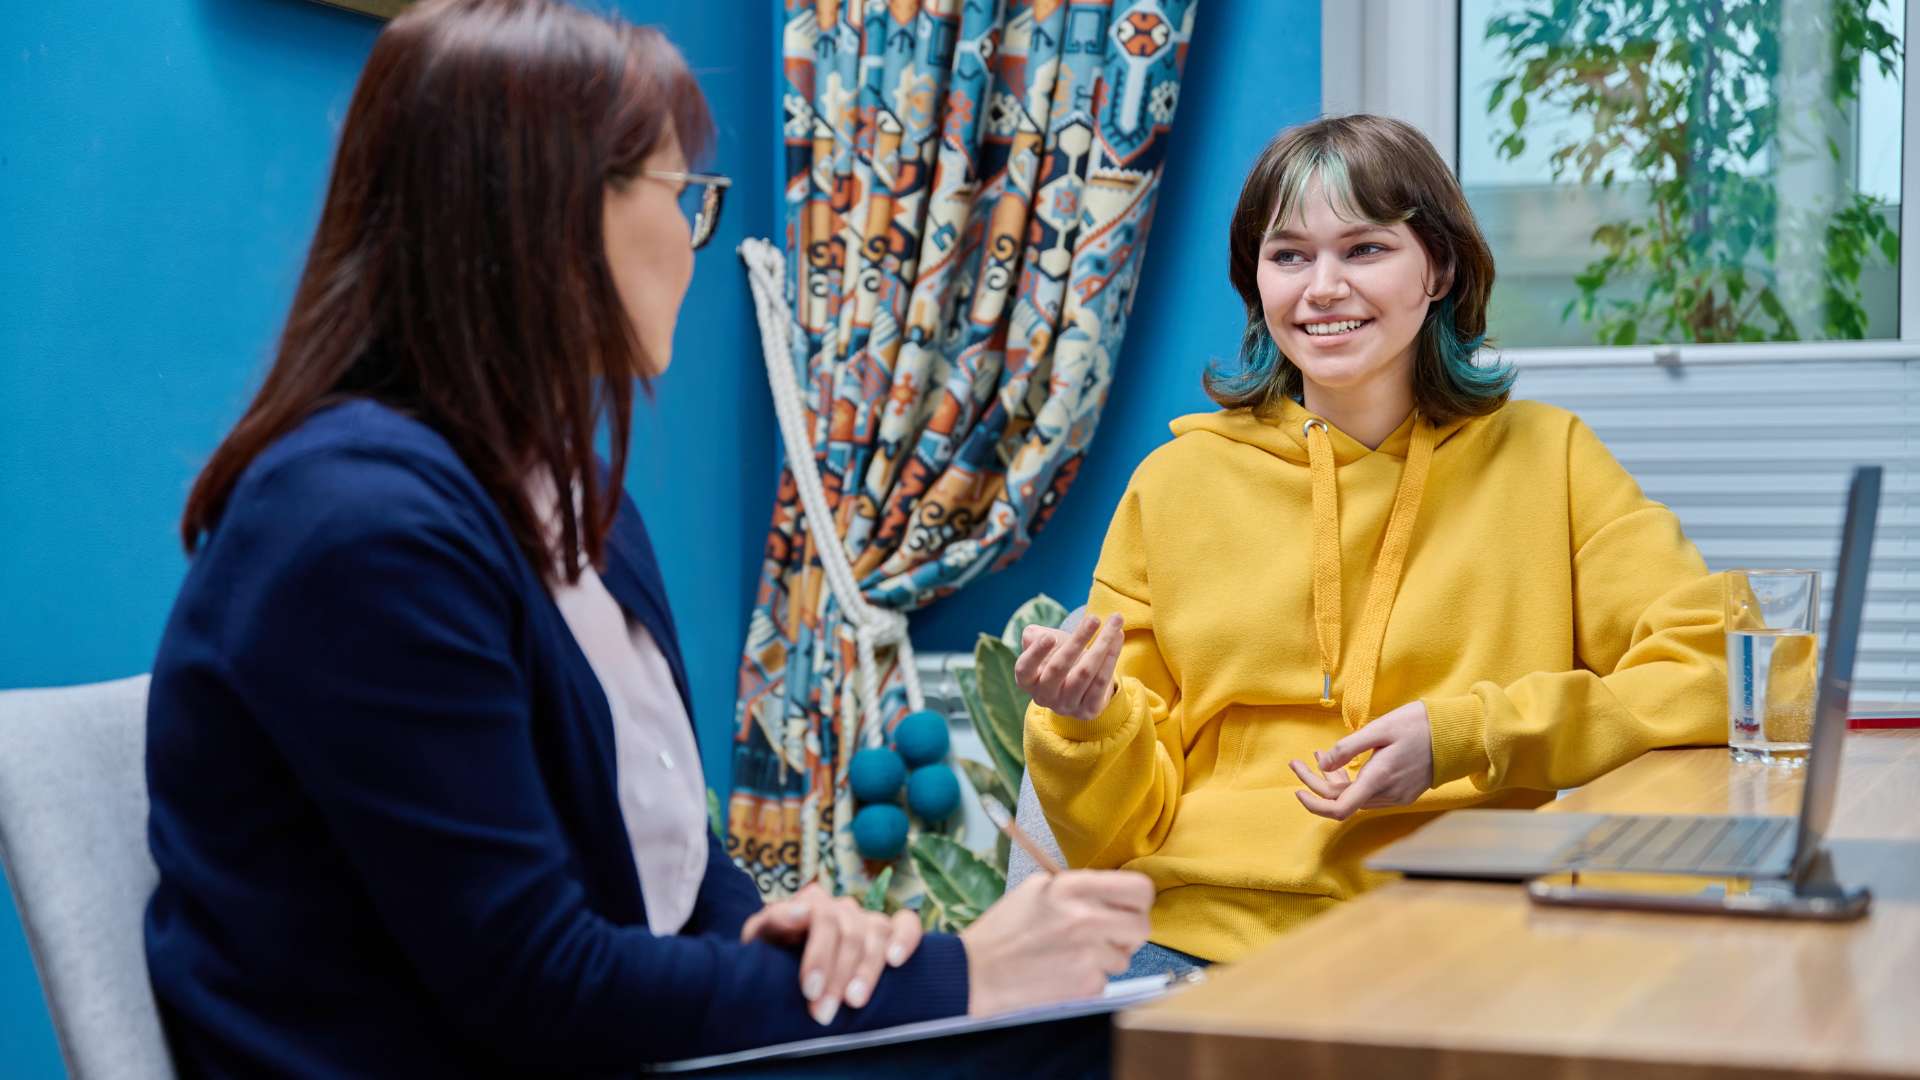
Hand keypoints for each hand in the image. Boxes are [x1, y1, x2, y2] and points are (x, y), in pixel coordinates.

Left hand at [739, 882, 922, 1024]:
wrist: (782, 967)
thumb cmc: (771, 953)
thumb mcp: (760, 937)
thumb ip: (774, 921)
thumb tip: (802, 912)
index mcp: (811, 903)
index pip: (823, 920)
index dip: (819, 956)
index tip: (810, 991)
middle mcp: (842, 907)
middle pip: (850, 934)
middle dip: (837, 976)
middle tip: (823, 1013)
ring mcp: (867, 919)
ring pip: (877, 933)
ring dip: (868, 970)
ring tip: (855, 1002)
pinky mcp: (888, 933)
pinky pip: (907, 925)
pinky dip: (906, 939)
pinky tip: (896, 961)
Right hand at [958, 870, 1153, 1016]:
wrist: (978, 972)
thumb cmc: (1005, 929)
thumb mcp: (1037, 889)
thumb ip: (1077, 887)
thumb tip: (1111, 894)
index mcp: (1073, 888)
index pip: (1139, 888)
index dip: (1139, 900)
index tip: (1129, 907)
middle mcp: (1086, 918)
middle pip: (1142, 926)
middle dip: (1129, 932)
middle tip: (1108, 935)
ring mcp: (1088, 954)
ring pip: (1124, 958)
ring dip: (1105, 958)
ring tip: (1072, 955)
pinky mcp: (1086, 985)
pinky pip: (1105, 980)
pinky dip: (1089, 979)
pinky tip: (1063, 972)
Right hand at [1016, 613, 1124, 721]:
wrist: (1079, 684)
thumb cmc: (1058, 657)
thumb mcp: (1043, 645)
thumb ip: (1035, 637)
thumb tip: (1035, 635)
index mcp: (1027, 681)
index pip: (1025, 668)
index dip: (1036, 653)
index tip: (1049, 636)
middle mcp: (1044, 696)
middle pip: (1059, 667)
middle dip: (1078, 640)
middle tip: (1094, 618)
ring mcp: (1066, 706)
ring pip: (1085, 673)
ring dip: (1103, 644)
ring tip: (1115, 621)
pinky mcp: (1088, 711)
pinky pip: (1102, 682)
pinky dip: (1112, 657)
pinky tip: (1118, 636)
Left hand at [1290, 700, 1434, 820]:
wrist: (1458, 734)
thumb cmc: (1419, 725)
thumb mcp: (1380, 728)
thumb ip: (1348, 747)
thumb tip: (1322, 763)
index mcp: (1379, 779)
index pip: (1339, 808)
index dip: (1314, 804)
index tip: (1296, 789)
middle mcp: (1388, 794)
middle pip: (1342, 801)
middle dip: (1316, 783)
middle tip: (1297, 762)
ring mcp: (1397, 796)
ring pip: (1356, 797)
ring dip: (1334, 781)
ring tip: (1318, 756)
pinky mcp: (1403, 792)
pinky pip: (1370, 793)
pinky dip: (1352, 781)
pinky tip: (1343, 763)